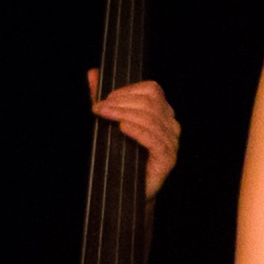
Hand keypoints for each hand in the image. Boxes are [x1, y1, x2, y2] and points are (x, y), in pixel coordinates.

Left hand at [90, 72, 180, 190]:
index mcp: (162, 112)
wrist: (124, 190)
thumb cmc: (121, 155)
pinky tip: (122, 128)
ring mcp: (171, 142)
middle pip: (150, 102)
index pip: (151, 90)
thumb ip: (104, 98)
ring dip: (124, 114)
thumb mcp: (110, 122)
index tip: (103, 99)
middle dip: (121, 102)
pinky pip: (154, 139)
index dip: (126, 91)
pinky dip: (137, 131)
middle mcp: (170, 124)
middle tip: (99, 108)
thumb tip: (92, 73)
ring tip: (105, 115)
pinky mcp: (168, 159)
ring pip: (150, 118)